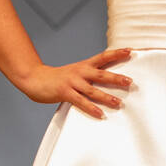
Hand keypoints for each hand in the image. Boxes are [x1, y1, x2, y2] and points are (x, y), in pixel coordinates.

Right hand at [18, 48, 133, 112]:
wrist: (35, 78)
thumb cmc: (58, 77)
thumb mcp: (75, 71)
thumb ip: (90, 75)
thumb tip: (109, 80)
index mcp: (84, 65)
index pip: (103, 57)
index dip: (117, 53)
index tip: (131, 51)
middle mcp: (80, 72)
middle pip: (101, 74)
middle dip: (116, 78)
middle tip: (130, 82)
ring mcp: (72, 82)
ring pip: (92, 90)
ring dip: (106, 97)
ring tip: (118, 103)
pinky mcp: (64, 93)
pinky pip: (80, 102)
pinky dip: (91, 108)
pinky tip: (100, 114)